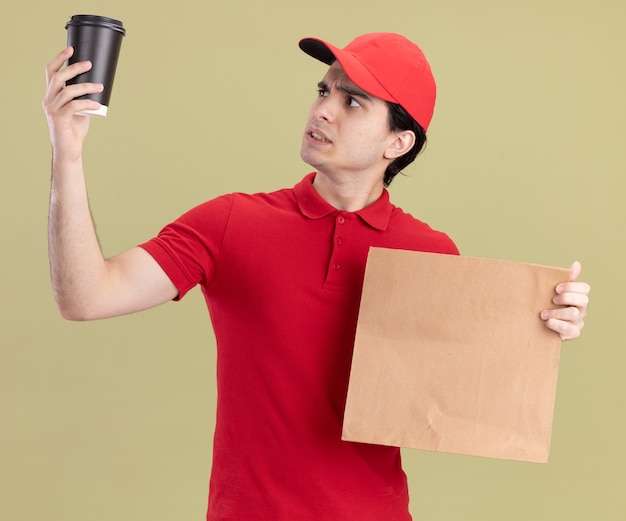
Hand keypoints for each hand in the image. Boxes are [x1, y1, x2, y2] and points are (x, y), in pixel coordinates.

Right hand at [42, 46, 103, 160]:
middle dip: (74, 68)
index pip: (50, 72)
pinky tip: (97, 105)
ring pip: (68, 91)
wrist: (69, 149)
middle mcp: (48, 100)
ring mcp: (52, 109)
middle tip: (89, 64)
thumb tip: (99, 86)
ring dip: (86, 87)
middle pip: (58, 77)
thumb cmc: (74, 130)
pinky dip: (87, 103)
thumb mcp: (79, 110)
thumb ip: (83, 99)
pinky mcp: (59, 119)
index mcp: (51, 95)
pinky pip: (74, 106)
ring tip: (100, 86)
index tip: (71, 49)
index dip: (59, 59)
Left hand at [541, 261, 589, 340]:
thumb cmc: (549, 305)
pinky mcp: (572, 333)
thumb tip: (576, 264)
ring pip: (574, 314)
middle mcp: (581, 309)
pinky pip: (568, 329)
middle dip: (566, 298)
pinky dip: (556, 324)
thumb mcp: (555, 292)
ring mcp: (578, 322)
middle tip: (552, 300)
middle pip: (583, 300)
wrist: (539, 325)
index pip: (585, 288)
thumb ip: (565, 279)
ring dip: (556, 312)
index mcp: (579, 297)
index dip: (571, 287)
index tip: (556, 288)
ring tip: (543, 314)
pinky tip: (546, 322)